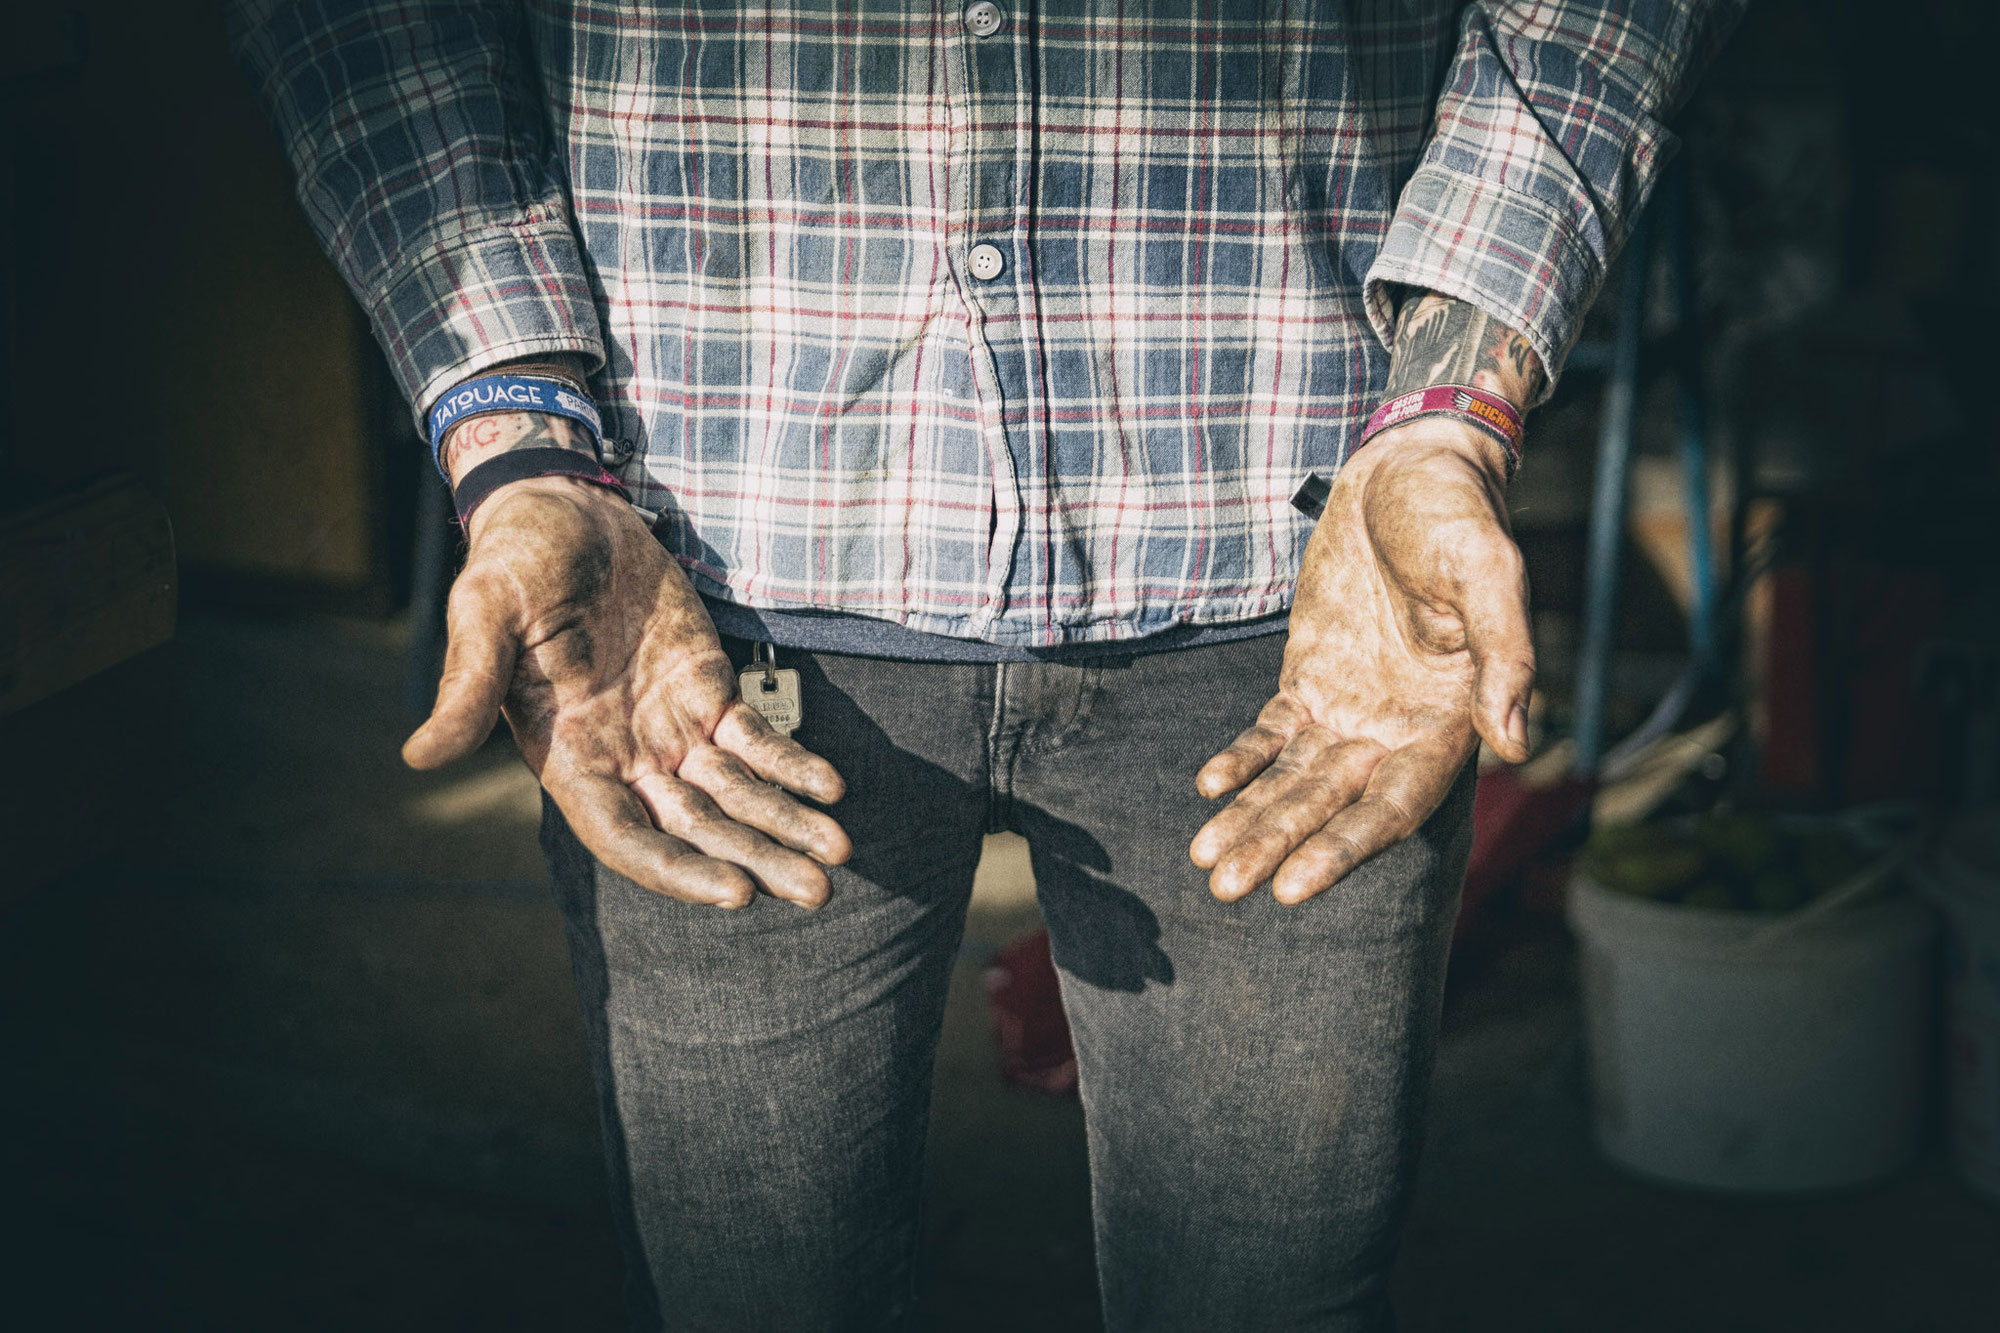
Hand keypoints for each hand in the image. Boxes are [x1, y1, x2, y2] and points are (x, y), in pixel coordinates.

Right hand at [403, 474, 850, 907]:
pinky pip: (757, 741)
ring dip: (785, 825)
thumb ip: (468, 687)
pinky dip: (793, 765)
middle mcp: (623, 757)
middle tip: (818, 891)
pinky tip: (832, 789)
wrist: (564, 505)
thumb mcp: (484, 612)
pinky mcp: (707, 689)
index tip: (736, 893)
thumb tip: (417, 759)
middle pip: (697, 831)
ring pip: (736, 795)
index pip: (627, 839)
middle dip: (756, 861)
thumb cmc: (513, 558)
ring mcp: (670, 727)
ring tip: (838, 852)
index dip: (679, 870)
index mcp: (568, 757)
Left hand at [1188, 420, 1532, 903]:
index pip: (1392, 806)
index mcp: (1449, 720)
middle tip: (1225, 887)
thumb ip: (1505, 655)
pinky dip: (1242, 762)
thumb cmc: (1458, 515)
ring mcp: (1350, 707)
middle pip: (1331, 807)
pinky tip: (1208, 790)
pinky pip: (1272, 734)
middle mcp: (1397, 729)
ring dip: (1251, 820)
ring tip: (1204, 860)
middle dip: (1279, 847)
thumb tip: (1513, 742)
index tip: (1294, 886)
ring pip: (1294, 781)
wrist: (1409, 467)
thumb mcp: (1488, 571)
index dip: (1344, 848)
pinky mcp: (1311, 678)